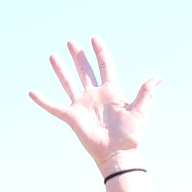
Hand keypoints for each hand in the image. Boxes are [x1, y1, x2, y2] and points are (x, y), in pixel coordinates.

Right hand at [29, 38, 158, 172]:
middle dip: (79, 56)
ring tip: (53, 56)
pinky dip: (43, 100)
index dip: (101, 53)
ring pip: (69, 83)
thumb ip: (146, 92)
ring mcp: (82, 105)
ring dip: (61, 70)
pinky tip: (32, 92)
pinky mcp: (72, 117)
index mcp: (112, 92)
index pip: (105, 67)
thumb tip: (159, 77)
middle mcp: (95, 96)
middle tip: (71, 42)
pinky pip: (54, 107)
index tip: (95, 38)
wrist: (118, 153)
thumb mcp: (140, 111)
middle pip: (85, 71)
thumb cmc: (131, 135)